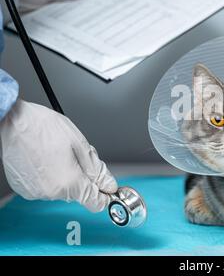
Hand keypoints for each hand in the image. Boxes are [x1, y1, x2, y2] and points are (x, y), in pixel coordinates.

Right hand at [0, 100, 116, 211]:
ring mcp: (36, 192)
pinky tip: (43, 159)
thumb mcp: (80, 144)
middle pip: (79, 192)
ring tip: (54, 154)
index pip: (95, 202)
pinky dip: (49, 176)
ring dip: (64, 175)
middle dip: (83, 177)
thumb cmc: (43, 127)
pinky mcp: (25, 189)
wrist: (12, 122)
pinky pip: (46, 186)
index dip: (104, 195)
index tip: (107, 189)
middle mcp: (52, 192)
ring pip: (62, 189)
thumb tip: (109, 185)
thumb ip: (97, 170)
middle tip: (75, 155)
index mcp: (69, 182)